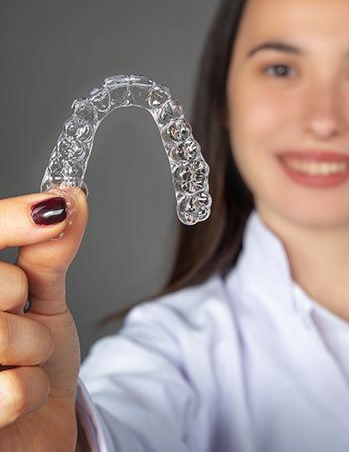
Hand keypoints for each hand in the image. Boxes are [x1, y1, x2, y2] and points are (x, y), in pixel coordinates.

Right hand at [0, 188, 88, 450]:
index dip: (11, 221)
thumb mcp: (42, 297)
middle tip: (18, 313)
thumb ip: (48, 252)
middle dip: (22, 298)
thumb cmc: (32, 358)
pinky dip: (31, 389)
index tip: (56, 209)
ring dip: (35, 347)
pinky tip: (14, 397)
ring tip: (21, 358)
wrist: (34, 421)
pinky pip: (11, 389)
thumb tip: (71, 198)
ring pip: (4, 336)